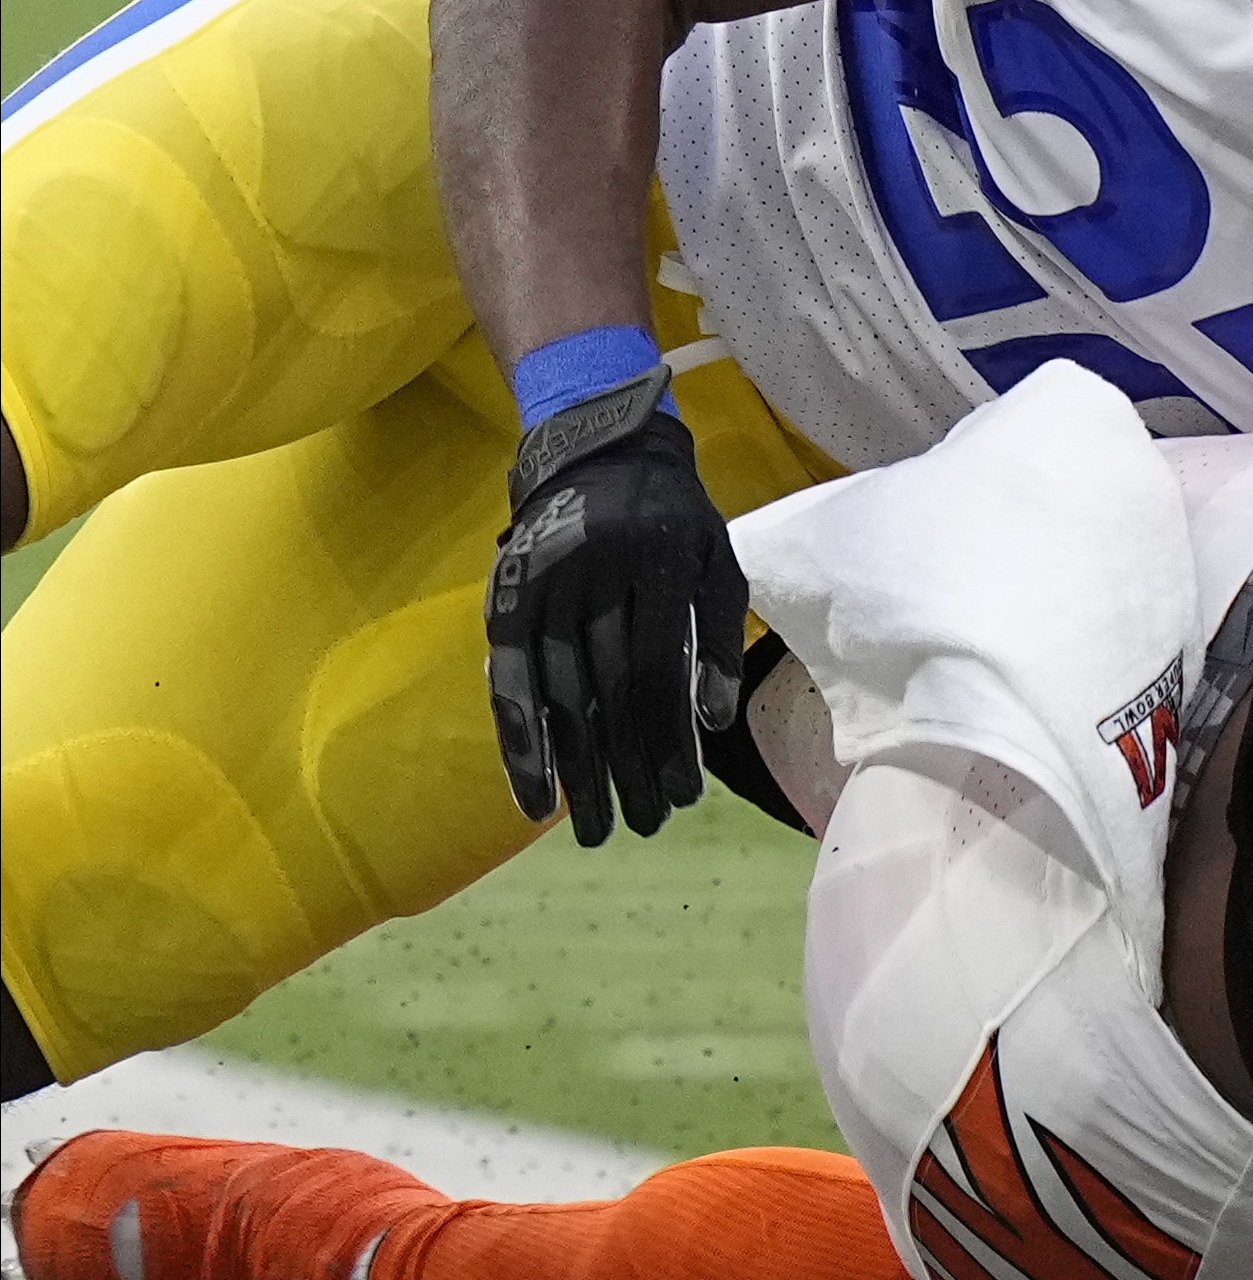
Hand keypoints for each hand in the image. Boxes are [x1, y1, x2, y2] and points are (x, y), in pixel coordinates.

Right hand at [484, 370, 748, 844]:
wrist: (597, 451)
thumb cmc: (674, 518)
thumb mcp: (718, 561)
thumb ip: (718, 642)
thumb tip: (711, 724)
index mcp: (659, 566)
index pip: (660, 672)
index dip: (669, 739)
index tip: (683, 797)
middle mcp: (595, 579)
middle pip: (610, 693)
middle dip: (627, 767)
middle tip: (643, 826)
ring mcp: (544, 590)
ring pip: (559, 696)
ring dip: (576, 770)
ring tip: (594, 828)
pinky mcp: (506, 601)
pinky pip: (510, 682)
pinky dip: (520, 742)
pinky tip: (533, 795)